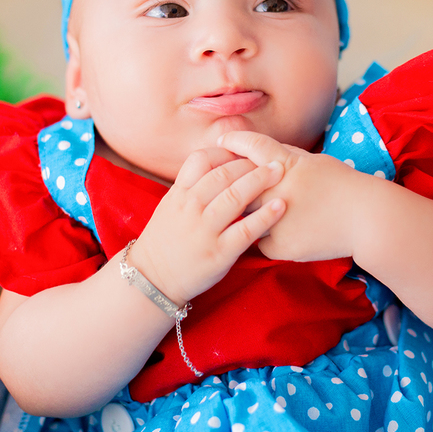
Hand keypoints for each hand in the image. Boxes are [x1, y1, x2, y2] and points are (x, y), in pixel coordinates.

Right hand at [128, 147, 285, 306]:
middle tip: (272, 159)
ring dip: (260, 181)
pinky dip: (265, 216)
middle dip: (250, 163)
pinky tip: (280, 206)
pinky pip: (246, 230)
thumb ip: (190, 187)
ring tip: (280, 172)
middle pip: (223, 174)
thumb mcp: (170, 207)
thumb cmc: (165, 241)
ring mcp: (205, 230)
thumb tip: (216, 165)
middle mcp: (191, 208)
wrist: (153, 279)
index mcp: (179, 194)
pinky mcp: (219, 252)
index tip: (244, 151)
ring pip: (235, 196)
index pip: (202, 159)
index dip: (226, 151)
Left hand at [217, 131, 370, 262]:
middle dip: (229, 184)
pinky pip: (260, 241)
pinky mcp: (281, 246)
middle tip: (222, 185)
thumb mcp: (315, 161)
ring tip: (243, 213)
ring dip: (245, 214)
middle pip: (239, 185)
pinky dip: (266, 237)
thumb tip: (258, 150)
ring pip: (245, 217)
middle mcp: (277, 191)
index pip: (252, 146)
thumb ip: (284, 156)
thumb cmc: (343, 185)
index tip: (221, 141)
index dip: (234, 141)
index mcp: (287, 165)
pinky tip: (279, 234)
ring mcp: (277, 220)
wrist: (366, 220)